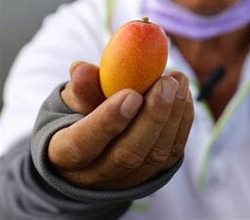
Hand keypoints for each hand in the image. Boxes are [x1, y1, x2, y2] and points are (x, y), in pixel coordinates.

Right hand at [48, 61, 193, 189]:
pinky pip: (173, 153)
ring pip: (155, 155)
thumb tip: (81, 69)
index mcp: (64, 156)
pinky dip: (183, 122)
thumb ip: (81, 88)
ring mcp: (128, 179)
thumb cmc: (82, 114)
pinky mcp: (154, 174)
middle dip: (152, 116)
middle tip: (166, 83)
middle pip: (127, 154)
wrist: (98, 143)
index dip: (107, 121)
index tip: (131, 94)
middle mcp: (95, 175)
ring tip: (179, 81)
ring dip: (173, 115)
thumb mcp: (73, 100)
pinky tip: (184, 95)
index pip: (82, 145)